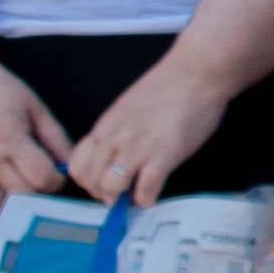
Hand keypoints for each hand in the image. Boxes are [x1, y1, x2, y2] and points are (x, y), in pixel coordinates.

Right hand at [0, 50, 76, 212]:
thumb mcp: (34, 106)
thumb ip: (56, 137)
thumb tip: (71, 164)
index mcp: (10, 139)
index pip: (42, 179)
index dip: (56, 180)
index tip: (55, 172)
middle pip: (22, 196)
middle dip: (37, 191)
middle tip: (36, 178)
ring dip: (10, 198)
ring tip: (13, 180)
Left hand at [62, 61, 223, 204]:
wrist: (195, 72)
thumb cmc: (168, 87)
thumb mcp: (128, 108)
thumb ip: (117, 131)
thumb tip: (114, 155)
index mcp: (106, 126)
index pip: (77, 165)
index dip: (88, 181)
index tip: (103, 183)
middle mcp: (116, 138)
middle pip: (90, 181)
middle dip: (103, 195)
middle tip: (119, 194)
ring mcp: (138, 147)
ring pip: (110, 188)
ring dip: (121, 199)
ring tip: (135, 195)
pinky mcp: (163, 155)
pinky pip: (145, 190)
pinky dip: (146, 199)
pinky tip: (153, 192)